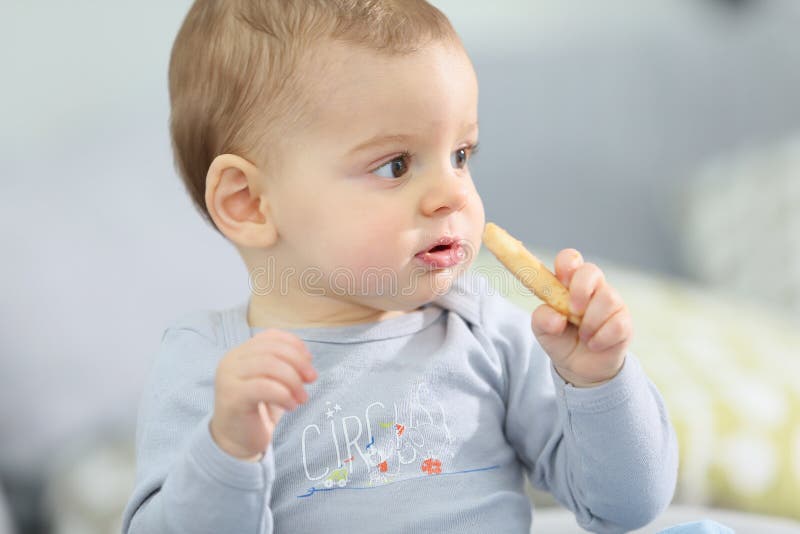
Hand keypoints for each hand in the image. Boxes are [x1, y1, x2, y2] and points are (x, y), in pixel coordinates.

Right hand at [210, 329, 316, 460]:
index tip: (310, 360)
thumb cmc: (258, 409)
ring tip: (303, 398)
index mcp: (240, 353)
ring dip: (293, 380)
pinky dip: (284, 395)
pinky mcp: (232, 397)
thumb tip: (307, 361)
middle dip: (298, 362)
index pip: (270, 336)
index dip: (294, 344)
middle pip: (271, 349)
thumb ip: (285, 366)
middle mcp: (231, 361)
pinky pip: (264, 387)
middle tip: (312, 380)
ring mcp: (228, 378)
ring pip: (268, 365)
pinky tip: (291, 406)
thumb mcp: (273, 382)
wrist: (236, 441)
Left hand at [530, 249, 631, 386]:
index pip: (570, 259)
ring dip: (590, 322)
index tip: (561, 279)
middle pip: (591, 271)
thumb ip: (542, 319)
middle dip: (580, 289)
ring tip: (583, 336)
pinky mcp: (624, 323)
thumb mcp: (543, 331)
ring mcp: (611, 303)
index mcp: (569, 283)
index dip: (567, 264)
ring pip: (607, 299)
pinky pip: (617, 324)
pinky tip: (594, 344)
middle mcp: (593, 288)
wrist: (578, 367)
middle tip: (572, 310)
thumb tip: (556, 318)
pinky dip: (601, 338)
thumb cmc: (561, 339)